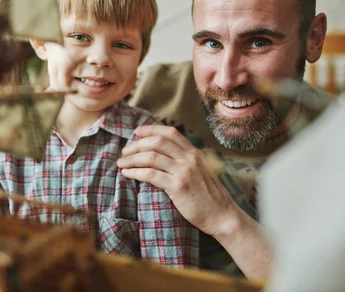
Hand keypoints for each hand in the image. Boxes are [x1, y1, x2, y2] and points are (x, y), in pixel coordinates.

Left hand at [118, 125, 241, 236]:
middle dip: (136, 144)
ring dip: (132, 158)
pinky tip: (127, 174)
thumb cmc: (209, 197)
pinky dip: (135, 172)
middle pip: (157, 142)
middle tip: (125, 151)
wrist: (222, 216)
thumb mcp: (200, 172)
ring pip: (151, 156)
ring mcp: (184, 171)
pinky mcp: (178, 186)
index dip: (151, 129)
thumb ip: (185, 161)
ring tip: (121, 163)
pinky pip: (151, 174)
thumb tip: (164, 156)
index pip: (170, 132)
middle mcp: (189, 158)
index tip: (136, 132)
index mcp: (194, 153)